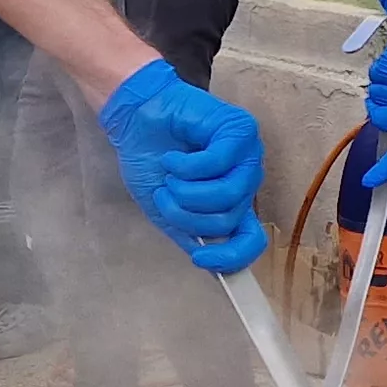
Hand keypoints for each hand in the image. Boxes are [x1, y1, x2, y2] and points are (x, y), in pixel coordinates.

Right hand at [97, 61, 269, 272]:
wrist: (134, 121)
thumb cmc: (150, 160)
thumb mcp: (165, 209)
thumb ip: (189, 233)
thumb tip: (212, 264)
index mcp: (232, 203)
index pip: (251, 240)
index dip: (231, 257)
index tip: (200, 259)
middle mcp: (245, 181)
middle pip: (229, 220)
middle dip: (186, 214)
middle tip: (166, 193)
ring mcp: (246, 155)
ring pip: (227, 195)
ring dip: (186, 190)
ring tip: (170, 173)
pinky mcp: (238, 130)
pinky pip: (218, 163)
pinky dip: (186, 166)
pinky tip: (173, 157)